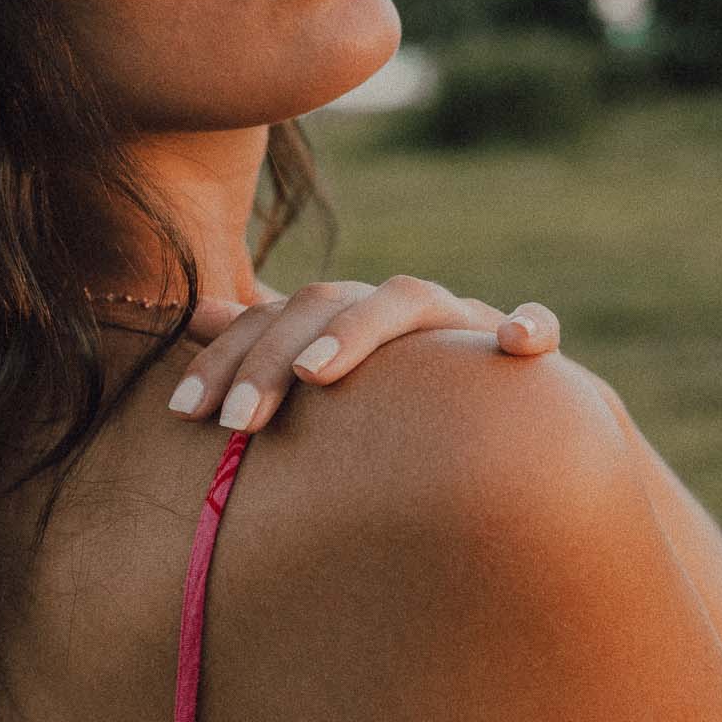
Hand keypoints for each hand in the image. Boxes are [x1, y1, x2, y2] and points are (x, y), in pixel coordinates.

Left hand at [167, 277, 560, 432]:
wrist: (505, 423)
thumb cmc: (402, 406)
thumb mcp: (333, 378)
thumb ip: (271, 345)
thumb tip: (199, 314)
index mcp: (348, 315)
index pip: (275, 316)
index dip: (227, 358)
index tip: (183, 413)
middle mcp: (399, 309)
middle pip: (328, 301)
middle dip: (274, 357)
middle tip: (238, 423)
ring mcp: (461, 324)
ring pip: (411, 299)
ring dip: (359, 330)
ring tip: (316, 374)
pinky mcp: (523, 356)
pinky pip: (537, 327)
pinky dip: (531, 326)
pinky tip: (516, 344)